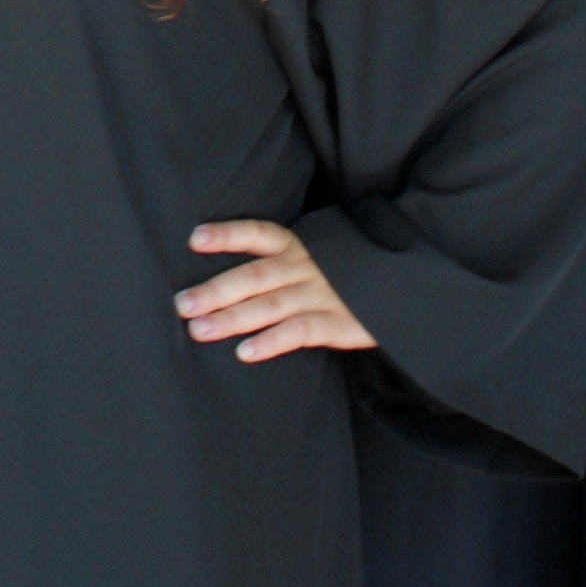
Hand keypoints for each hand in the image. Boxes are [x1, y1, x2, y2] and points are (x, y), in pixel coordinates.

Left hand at [176, 220, 374, 363]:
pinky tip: (245, 352)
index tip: (194, 239)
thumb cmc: (343, 275)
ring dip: (232, 319)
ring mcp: (323, 294)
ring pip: (270, 305)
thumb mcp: (314, 258)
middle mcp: (307, 266)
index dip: (228, 235)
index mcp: (299, 245)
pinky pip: (299, 332)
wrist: (403, 290)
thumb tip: (221, 283)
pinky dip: (272, 341)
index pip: (258, 234)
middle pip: (255, 276)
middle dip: (216, 290)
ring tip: (199, 330)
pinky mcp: (339, 323)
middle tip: (182, 304)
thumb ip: (277, 264)